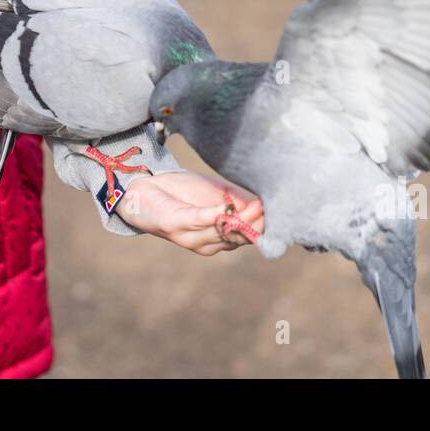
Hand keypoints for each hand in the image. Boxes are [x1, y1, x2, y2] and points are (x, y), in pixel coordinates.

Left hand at [115, 171, 263, 255]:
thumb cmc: (182, 192)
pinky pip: (199, 220)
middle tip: (275, 209)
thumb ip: (238, 201)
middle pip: (240, 237)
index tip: (285, 214)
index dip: (267, 227)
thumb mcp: (216, 194)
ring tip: (259, 206)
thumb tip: (265, 205)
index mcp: (220, 237)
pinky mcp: (176, 224)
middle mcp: (208, 243)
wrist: (144, 187)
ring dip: (242, 219)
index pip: (250, 236)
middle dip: (258, 224)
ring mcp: (191, 236)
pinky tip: (227, 207)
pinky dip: (214, 214)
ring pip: (223, 231)